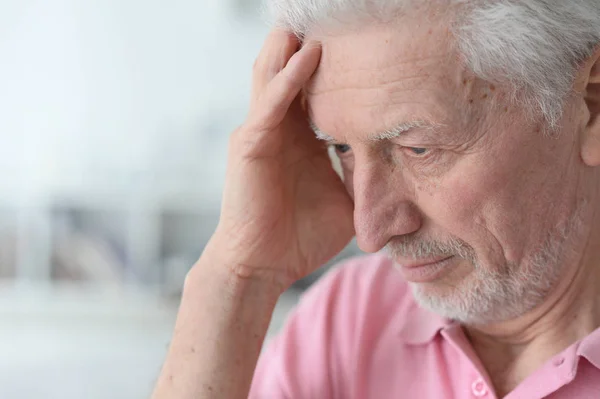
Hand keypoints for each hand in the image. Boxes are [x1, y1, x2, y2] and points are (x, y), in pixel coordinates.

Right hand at [205, 30, 353, 287]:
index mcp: (301, 139)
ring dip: (293, 44)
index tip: (366, 38)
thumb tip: (406, 173)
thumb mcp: (345, 201)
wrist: (264, 266)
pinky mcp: (250, 144)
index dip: (337, 64)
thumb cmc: (300, 237)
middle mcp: (280, 127)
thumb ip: (365, 179)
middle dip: (310, 40)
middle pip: (291, 71)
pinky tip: (308, 55)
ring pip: (274, 74)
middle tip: (336, 12)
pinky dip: (288, 79)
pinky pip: (270, 104)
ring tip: (314, 16)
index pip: (317, 89)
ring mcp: (262, 131)